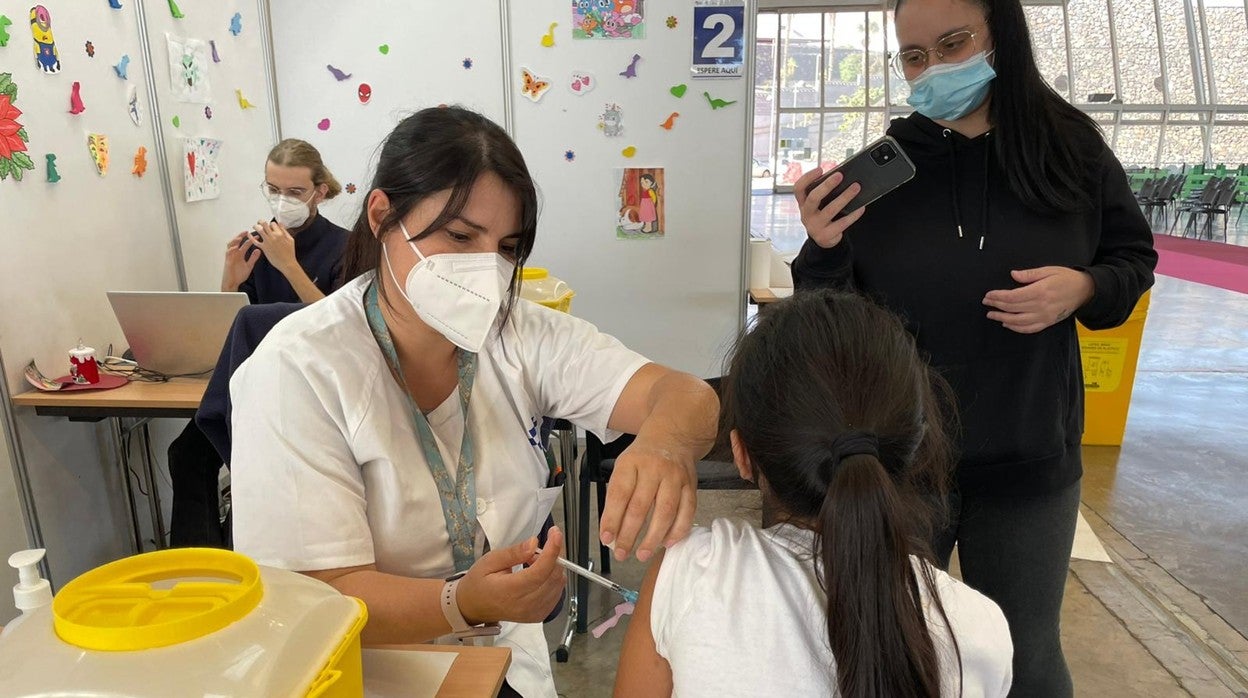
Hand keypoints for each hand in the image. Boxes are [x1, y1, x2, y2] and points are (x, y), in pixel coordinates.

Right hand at [221, 232, 260, 290]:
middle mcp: (235, 253)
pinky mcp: (227, 261)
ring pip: (230, 245)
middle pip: (237, 242)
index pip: (245, 244)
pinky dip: (231, 249)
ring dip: (235, 241)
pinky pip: (228, 253)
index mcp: (240, 254)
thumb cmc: (239, 275)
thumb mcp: (249, 265)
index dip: (251, 240)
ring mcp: (230, 256)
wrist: (233, 283)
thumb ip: (253, 258)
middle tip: (247, 232)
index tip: (257, 236)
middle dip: (241, 236)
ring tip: (240, 237)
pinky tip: (235, 247)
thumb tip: (258, 250)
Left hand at [251, 220, 297, 275]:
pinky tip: (249, 235)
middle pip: (265, 224)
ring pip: (259, 230)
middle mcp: (273, 236)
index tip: (270, 226)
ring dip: (256, 227)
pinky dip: (251, 237)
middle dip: (261, 222)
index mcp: (281, 234)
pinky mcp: (264, 248)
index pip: (273, 224)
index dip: (271, 224)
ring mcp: (268, 242)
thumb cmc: (290, 253)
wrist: (287, 263)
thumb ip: (285, 231)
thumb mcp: (291, 240)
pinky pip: (255, 241)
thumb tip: (280, 224)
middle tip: (259, 223)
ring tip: (255, 227)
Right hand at [456, 528, 565, 624]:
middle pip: (553, 577)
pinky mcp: (538, 616)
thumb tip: (534, 543)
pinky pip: (556, 594)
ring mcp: (534, 613)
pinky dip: (552, 578)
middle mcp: (526, 605)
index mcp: (511, 591)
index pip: (541, 571)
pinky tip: (538, 573)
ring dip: (553, 567)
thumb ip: (513, 553)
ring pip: (558, 585)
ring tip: (533, 561)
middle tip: (539, 546)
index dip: (552, 550)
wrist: (472, 608)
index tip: (555, 532)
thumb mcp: (489, 561)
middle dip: (554, 555)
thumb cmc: (478, 583)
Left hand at [600, 442, 696, 562]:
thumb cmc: (643, 457)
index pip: (619, 494)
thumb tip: (612, 531)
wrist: (673, 436)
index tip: (606, 538)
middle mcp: (654, 469)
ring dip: (653, 538)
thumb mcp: (623, 467)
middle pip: (640, 507)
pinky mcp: (690, 485)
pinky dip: (677, 530)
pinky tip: (667, 542)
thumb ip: (617, 497)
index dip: (611, 519)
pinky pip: (686, 512)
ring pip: (665, 511)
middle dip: (629, 535)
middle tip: (622, 553)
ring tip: (643, 553)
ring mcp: (675, 477)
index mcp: (631, 464)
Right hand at [794, 167, 865, 248]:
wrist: (823, 239)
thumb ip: (824, 193)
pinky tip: (861, 207)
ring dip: (844, 197)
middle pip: (813, 198)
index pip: (799, 188)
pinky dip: (853, 214)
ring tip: (856, 187)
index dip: (807, 178)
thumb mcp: (818, 205)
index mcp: (803, 203)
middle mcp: (806, 214)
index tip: (820, 169)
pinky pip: (842, 223)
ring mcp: (815, 226)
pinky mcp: (826, 235)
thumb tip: (841, 179)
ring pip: (830, 210)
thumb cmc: (822, 216)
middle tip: (840, 175)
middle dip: (827, 185)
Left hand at [983, 267, 1095, 333]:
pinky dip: (1016, 328)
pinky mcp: (1048, 322)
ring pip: (1018, 321)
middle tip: (986, 302)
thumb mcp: (1049, 270)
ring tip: (992, 314)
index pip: (1012, 297)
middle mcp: (1041, 306)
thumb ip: (1030, 274)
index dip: (998, 297)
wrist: (1085, 290)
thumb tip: (1013, 274)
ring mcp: (1044, 316)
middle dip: (996, 306)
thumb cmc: (1067, 278)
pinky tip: (1007, 324)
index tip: (989, 295)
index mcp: (1040, 291)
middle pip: (1013, 308)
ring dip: (1002, 318)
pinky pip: (1029, 328)